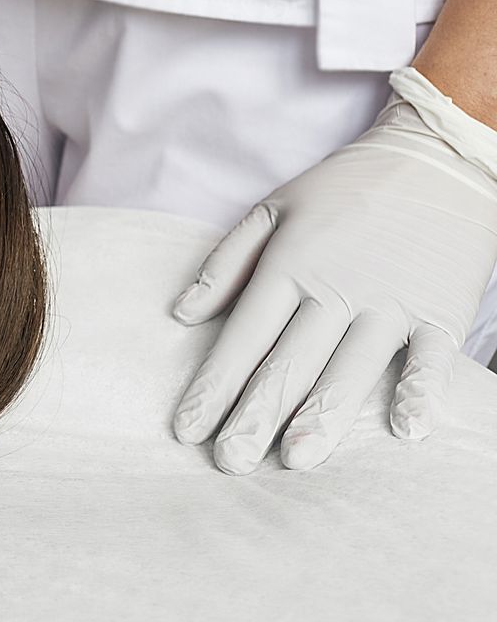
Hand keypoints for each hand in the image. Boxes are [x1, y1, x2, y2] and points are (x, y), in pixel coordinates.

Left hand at [170, 66, 496, 473]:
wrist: (437, 158)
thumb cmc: (347, 189)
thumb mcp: (274, 208)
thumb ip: (226, 263)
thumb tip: (181, 314)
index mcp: (290, 265)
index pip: (242, 337)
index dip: (212, 386)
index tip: (186, 430)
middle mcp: (336, 288)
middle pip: (289, 362)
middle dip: (255, 415)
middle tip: (228, 463)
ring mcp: (391, 302)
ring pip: (350, 368)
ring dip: (323, 417)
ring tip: (294, 460)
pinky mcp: (440, 310)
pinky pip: (428, 359)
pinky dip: (417, 392)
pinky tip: (403, 431)